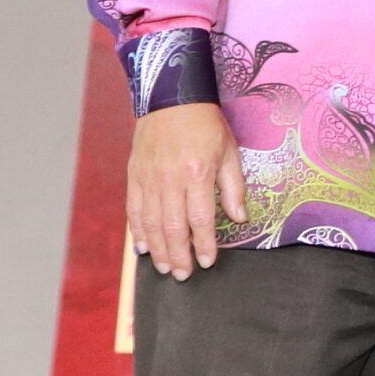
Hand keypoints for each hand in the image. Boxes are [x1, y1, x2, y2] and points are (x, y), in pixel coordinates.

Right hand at [127, 103, 246, 280]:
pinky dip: (137, 232)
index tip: (208, 261)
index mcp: (197, 173)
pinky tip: (142, 247)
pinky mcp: (134, 176)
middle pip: (172, 227)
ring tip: (164, 268)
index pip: (200, 218)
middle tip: (183, 275)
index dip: (204, 244)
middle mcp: (169, 179)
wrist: (172, 100)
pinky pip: (133, 210)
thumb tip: (240, 218)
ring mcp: (148, 179)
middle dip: (178, 255)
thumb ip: (234, 187)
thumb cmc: (206, 124)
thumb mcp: (229, 151)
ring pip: (150, 223)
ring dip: (157, 250)